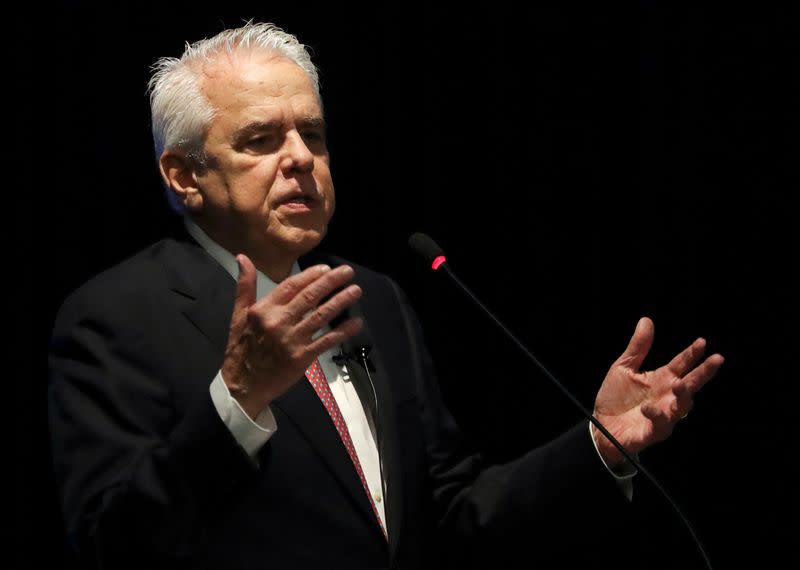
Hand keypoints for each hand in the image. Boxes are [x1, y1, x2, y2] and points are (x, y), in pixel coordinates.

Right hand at [221, 254, 362, 417]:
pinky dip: (342, 332)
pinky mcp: (301, 358)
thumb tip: (243, 258)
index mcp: (264, 310)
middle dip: (331, 282)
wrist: (242, 386)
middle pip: (309, 297)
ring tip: (356, 291)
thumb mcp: (238, 315)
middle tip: (347, 272)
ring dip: (340, 302)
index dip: (311, 275)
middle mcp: (278, 322)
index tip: (326, 268)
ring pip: (321, 316)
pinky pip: (326, 341)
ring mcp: (291, 340)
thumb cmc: (242, 349)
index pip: (291, 286)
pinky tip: (356, 323)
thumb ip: (244, 285)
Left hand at [592, 317, 723, 466]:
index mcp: (662, 379)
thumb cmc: (615, 397)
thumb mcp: (623, 368)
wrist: (600, 426)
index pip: (682, 364)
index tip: (702, 342)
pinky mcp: (653, 431)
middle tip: (717, 359)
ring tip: (679, 383)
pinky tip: (647, 408)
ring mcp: (664, 414)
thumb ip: (637, 347)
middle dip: (704, 372)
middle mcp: (667, 396)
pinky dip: (656, 415)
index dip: (692, 354)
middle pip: (691, 383)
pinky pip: (660, 424)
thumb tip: (646, 320)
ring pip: (682, 406)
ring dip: (683, 395)